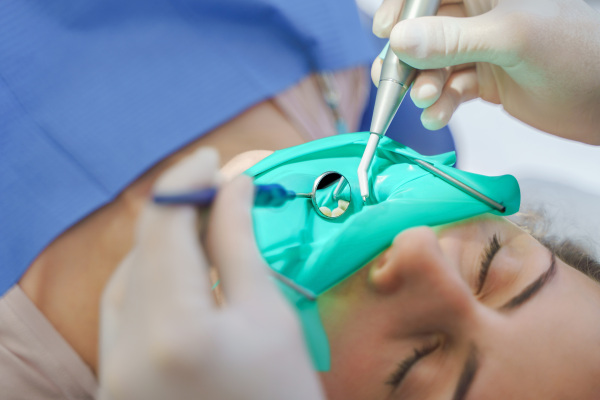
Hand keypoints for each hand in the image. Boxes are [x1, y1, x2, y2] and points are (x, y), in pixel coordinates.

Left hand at [98, 147, 323, 399]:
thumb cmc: (284, 399)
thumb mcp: (269, 316)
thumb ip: (239, 243)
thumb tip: (231, 185)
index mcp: (172, 330)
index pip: (165, 226)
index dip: (187, 180)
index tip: (213, 157)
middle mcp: (125, 350)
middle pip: (143, 248)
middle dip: (179, 208)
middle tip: (216, 184)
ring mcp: (112, 371)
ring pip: (127, 277)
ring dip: (163, 241)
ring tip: (202, 219)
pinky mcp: (114, 382)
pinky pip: (121, 311)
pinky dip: (150, 277)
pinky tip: (179, 266)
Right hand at [371, 0, 599, 144]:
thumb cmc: (575, 52)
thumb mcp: (510, 38)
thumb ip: (451, 39)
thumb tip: (398, 40)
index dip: (403, 8)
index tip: (387, 32)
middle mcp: (479, 16)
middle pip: (423, 31)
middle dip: (408, 58)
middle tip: (397, 79)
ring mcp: (479, 49)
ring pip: (432, 64)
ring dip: (423, 84)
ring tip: (428, 100)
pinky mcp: (483, 80)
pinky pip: (448, 89)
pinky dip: (439, 105)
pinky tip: (439, 115)